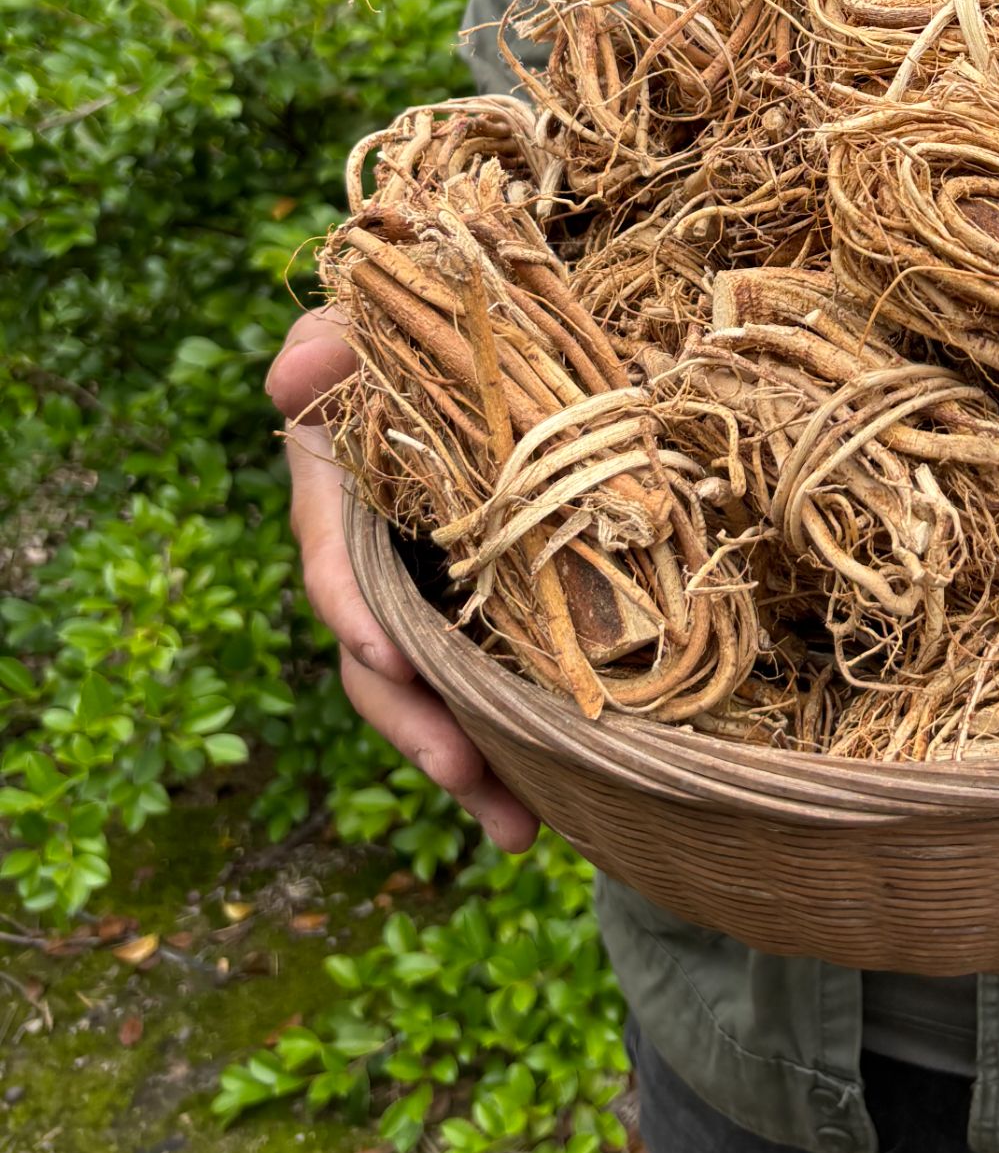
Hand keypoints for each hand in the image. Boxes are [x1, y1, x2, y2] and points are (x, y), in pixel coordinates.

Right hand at [269, 309, 539, 853]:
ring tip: (517, 829)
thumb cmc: (414, 325)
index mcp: (340, 495)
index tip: (386, 655)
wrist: (486, 334)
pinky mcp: (488, 611)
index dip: (355, 610)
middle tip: (464, 774)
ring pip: (436, 693)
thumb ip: (327, 348)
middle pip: (382, 659)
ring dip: (472, 764)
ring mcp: (431, 595)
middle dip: (418, 724)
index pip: (335, 560)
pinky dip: (516, 746)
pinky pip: (492, 683)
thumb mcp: (366, 323)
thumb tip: (292, 380)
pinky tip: (553, 808)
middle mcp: (378, 561)